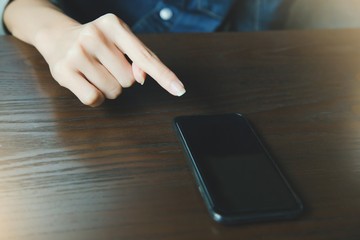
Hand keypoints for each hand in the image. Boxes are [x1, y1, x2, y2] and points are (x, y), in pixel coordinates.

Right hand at [35, 13, 185, 106]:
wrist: (57, 36)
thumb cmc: (96, 41)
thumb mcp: (120, 41)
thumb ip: (139, 57)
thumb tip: (142, 78)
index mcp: (114, 25)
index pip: (145, 57)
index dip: (164, 75)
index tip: (179, 89)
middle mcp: (94, 35)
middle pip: (130, 80)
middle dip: (122, 78)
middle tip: (105, 64)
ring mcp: (77, 53)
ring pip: (114, 91)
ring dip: (109, 87)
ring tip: (95, 71)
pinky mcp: (63, 72)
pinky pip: (94, 99)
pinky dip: (96, 96)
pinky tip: (86, 81)